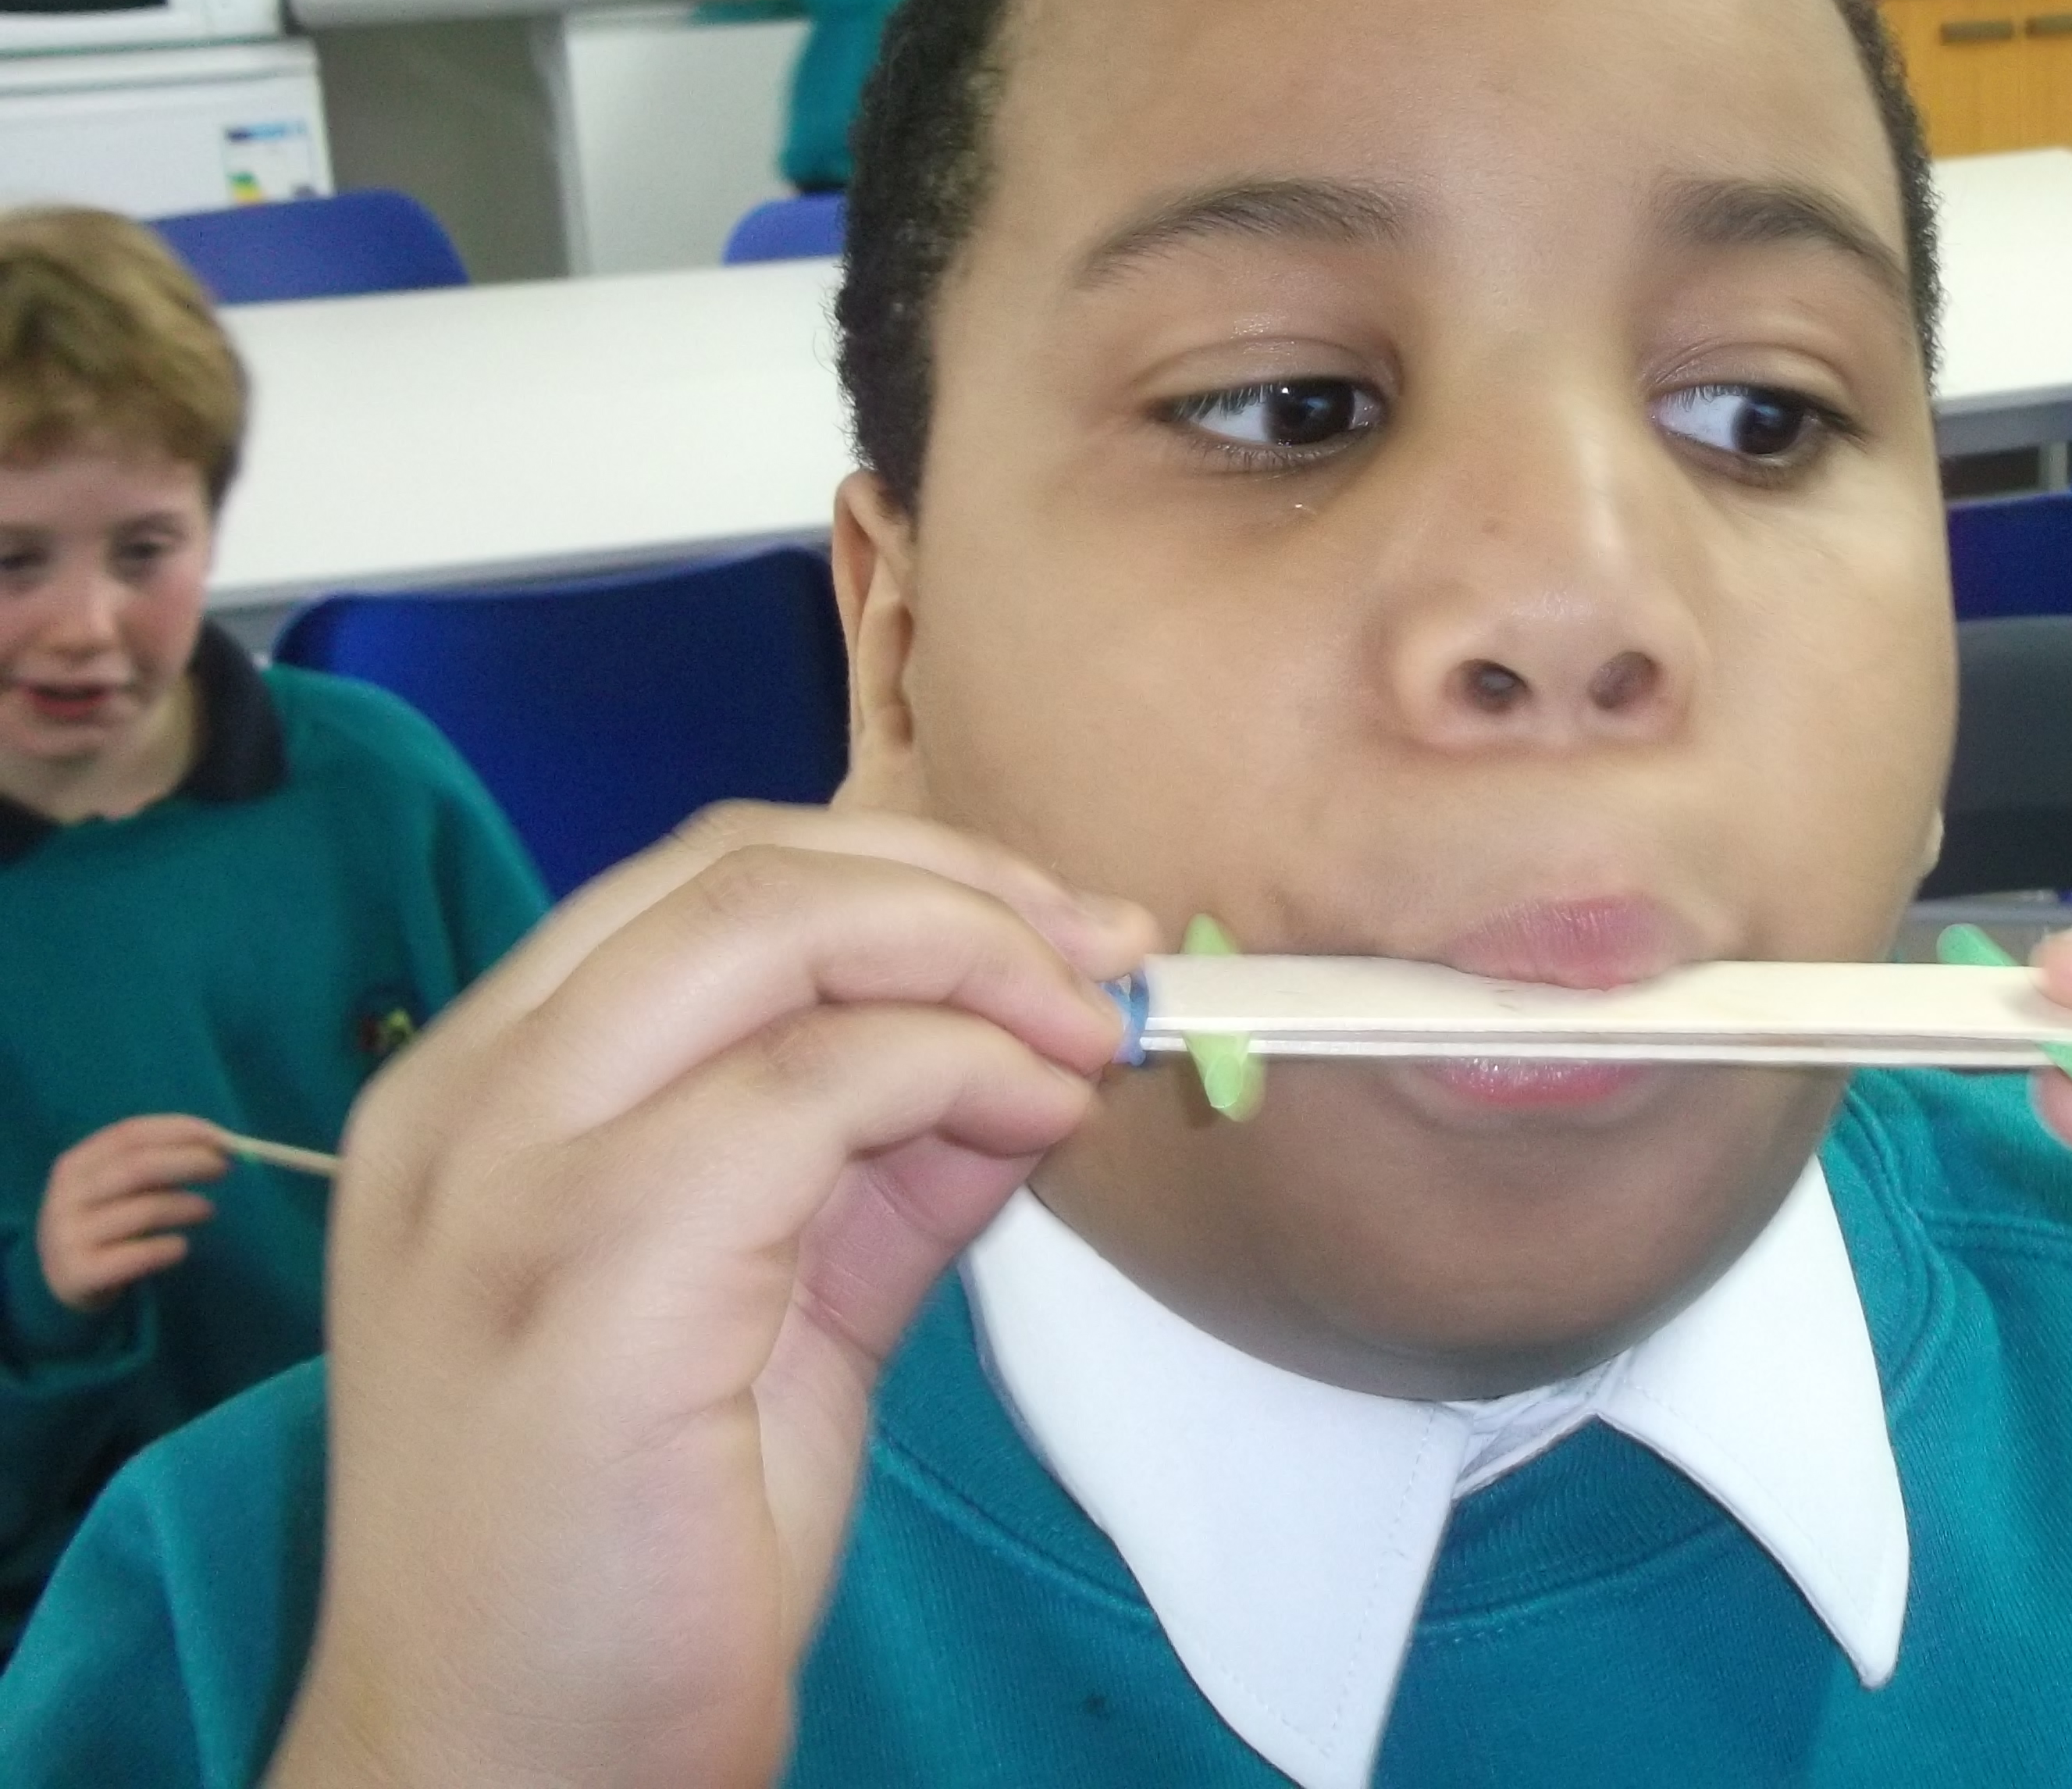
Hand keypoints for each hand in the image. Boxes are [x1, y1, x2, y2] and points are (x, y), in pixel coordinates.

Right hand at [34, 1115, 225, 1311]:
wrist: (68, 1279)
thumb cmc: (107, 1220)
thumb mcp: (118, 1186)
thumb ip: (158, 1161)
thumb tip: (224, 1143)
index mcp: (75, 1164)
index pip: (130, 1134)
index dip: (181, 1131)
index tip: (223, 1138)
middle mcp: (65, 1197)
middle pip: (138, 1168)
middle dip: (190, 1163)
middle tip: (224, 1168)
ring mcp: (67, 1237)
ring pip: (144, 1211)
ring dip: (187, 1206)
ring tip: (207, 1210)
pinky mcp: (79, 1274)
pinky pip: (138, 1256)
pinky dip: (168, 1248)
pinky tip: (181, 1247)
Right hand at [267, 805, 1148, 1788]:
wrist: (501, 1768)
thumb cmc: (627, 1555)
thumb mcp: (777, 1307)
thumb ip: (881, 1165)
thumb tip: (1036, 1047)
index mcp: (482, 1088)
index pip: (701, 882)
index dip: (907, 873)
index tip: (1063, 928)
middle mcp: (465, 1101)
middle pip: (739, 872)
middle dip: (960, 887)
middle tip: (1106, 954)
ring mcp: (507, 1177)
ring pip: (770, 932)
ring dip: (976, 956)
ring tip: (1090, 1030)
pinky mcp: (587, 1271)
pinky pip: (813, 1086)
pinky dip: (961, 1063)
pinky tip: (1038, 1111)